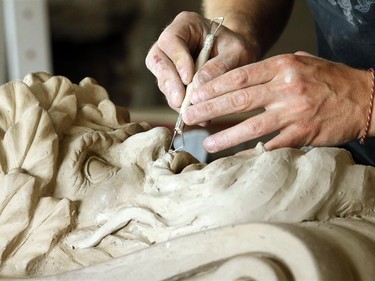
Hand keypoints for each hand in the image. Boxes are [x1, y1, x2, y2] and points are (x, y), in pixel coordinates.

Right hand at [145, 11, 256, 110]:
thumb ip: (221, 65)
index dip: (177, 60)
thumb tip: (199, 84)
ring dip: (174, 98)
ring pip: (162, 80)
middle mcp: (171, 43)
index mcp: (185, 25)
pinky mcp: (172, 81)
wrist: (237, 58)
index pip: (171, 40)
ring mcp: (168, 62)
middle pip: (158, 61)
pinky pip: (171, 94)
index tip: (188, 79)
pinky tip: (195, 115)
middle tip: (181, 101)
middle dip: (170, 83)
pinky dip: (181, 106)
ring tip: (191, 112)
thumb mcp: (237, 52)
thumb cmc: (237, 49)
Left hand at [183, 52, 372, 151]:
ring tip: (207, 142)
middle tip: (190, 116)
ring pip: (252, 125)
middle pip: (239, 99)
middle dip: (211, 108)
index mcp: (282, 67)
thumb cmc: (331, 79)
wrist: (365, 98)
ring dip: (226, 135)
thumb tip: (245, 78)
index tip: (197, 94)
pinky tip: (236, 156)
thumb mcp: (302, 62)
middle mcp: (285, 88)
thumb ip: (273, 70)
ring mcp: (294, 112)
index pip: (240, 75)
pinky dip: (253, 152)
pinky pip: (273, 145)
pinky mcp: (303, 133)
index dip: (214, 86)